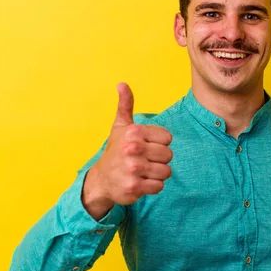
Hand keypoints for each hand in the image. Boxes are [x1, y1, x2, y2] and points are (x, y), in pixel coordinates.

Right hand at [82, 83, 172, 218]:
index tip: (146, 146)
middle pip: (169, 155)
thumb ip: (125, 105)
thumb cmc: (116, 150)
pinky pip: (159, 186)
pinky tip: (141, 182)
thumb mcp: (120, 126)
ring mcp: (133, 169)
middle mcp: (133, 148)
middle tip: (145, 161)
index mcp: (134, 132)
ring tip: (143, 172)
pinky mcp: (134, 187)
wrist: (101, 180)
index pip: (168, 138)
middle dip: (159, 160)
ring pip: (166, 171)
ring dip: (157, 174)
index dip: (159, 144)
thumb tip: (122, 84)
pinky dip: (153, 186)